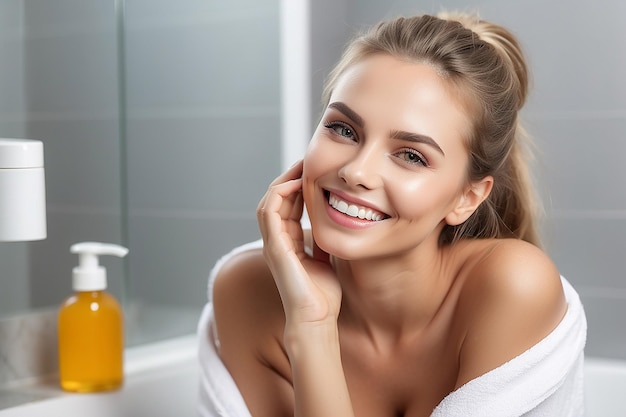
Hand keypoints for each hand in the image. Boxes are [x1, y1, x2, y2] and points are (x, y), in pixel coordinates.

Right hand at [256, 161, 341, 327]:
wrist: (317, 320)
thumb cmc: (323, 296)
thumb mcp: (327, 259)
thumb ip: (324, 242)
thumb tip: (335, 224)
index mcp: (288, 243)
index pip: (288, 206)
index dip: (299, 186)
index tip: (316, 172)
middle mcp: (277, 241)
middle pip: (277, 199)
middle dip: (291, 178)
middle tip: (308, 161)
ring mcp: (273, 243)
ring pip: (269, 201)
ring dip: (284, 181)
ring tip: (301, 167)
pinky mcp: (274, 247)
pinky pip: (270, 212)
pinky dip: (280, 194)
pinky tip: (296, 184)